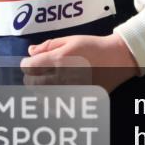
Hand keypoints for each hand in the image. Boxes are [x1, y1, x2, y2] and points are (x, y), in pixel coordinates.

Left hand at [21, 34, 138, 92]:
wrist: (118, 58)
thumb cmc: (94, 46)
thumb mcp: (72, 40)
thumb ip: (49, 45)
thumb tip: (30, 52)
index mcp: (59, 59)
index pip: (29, 66)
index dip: (26, 63)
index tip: (30, 62)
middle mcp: (61, 76)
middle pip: (32, 82)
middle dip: (31, 76)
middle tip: (38, 72)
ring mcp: (68, 90)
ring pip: (40, 95)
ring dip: (39, 89)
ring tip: (46, 82)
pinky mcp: (76, 98)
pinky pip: (54, 105)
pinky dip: (49, 100)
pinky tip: (53, 94)